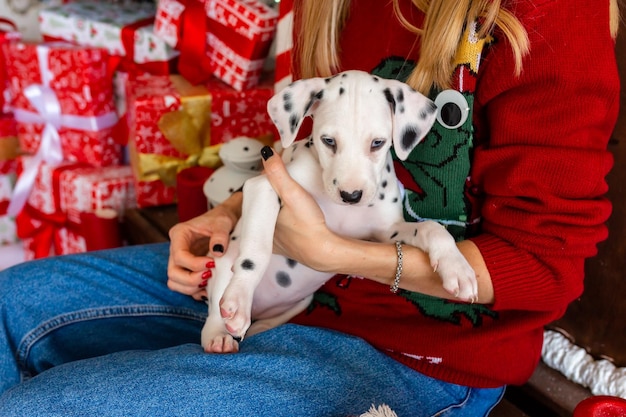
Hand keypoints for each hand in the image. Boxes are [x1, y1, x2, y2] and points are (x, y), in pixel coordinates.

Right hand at [167, 196, 240, 300]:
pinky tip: (209, 288)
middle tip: (209, 275)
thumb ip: (220, 235)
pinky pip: (185, 287)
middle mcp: (176, 249)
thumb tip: (217, 252)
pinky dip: (195, 292)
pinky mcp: (187, 270)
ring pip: (175, 283)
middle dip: (191, 279)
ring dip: (192, 287)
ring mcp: (180, 262)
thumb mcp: (222, 222)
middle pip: (173, 273)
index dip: (194, 264)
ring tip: (209, 282)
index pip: (178, 256)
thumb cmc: (221, 220)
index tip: (212, 264)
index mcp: (179, 234)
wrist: (223, 222)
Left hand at [261, 146, 337, 271]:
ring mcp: (271, 241)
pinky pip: (277, 228)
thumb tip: (266, 152)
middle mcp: (259, 231)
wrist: (324, 252)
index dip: (267, 178)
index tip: (279, 168)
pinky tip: (289, 213)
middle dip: (270, 190)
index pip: (256, 192)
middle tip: (285, 176)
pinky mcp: (283, 246)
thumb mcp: (292, 194)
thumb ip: (278, 173)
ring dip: (276, 203)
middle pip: (262, 203)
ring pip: (269, 215)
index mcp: (255, 217)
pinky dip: (281, 218)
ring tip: (289, 191)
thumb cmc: (308, 224)